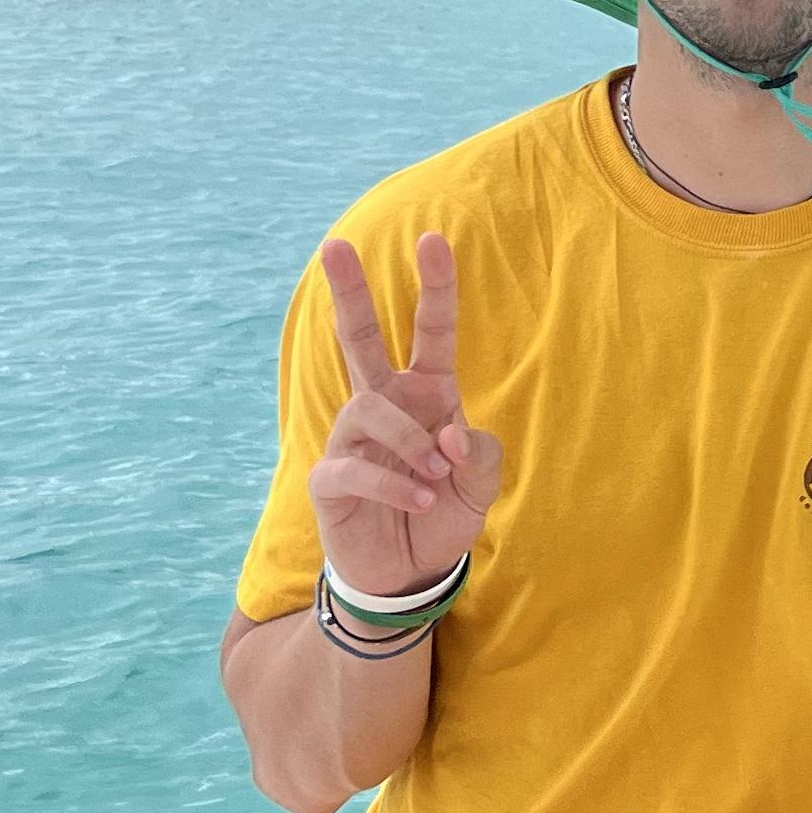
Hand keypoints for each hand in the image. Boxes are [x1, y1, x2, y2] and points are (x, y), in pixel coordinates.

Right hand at [309, 232, 502, 597]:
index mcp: (428, 394)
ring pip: (370, 409)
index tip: (433, 239)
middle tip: (335, 244)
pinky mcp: (330, 477)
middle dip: (350, 290)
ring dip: (410, 442)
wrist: (411, 572)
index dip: (435, 287)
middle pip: (360, 337)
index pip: (432, 331)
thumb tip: (449, 433)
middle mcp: (386, 404)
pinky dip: (393, 484)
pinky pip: (353, 466)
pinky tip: (420, 500)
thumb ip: (480, 455)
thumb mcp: (481, 486)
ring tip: (436, 478)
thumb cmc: (444, 513)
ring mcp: (352, 438)